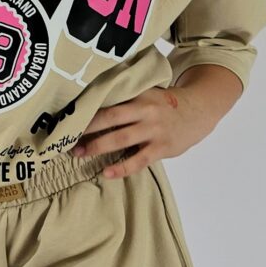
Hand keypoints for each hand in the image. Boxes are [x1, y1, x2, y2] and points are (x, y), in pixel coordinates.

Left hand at [70, 83, 212, 178]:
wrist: (199, 111)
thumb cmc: (165, 104)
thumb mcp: (148, 92)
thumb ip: (127, 96)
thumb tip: (92, 102)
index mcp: (139, 94)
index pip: (109, 100)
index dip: (87, 108)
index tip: (67, 115)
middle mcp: (145, 110)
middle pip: (110, 118)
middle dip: (87, 129)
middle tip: (66, 138)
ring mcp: (154, 130)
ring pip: (121, 139)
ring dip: (98, 147)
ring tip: (79, 154)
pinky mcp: (161, 147)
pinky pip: (138, 160)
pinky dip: (121, 168)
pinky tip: (106, 173)